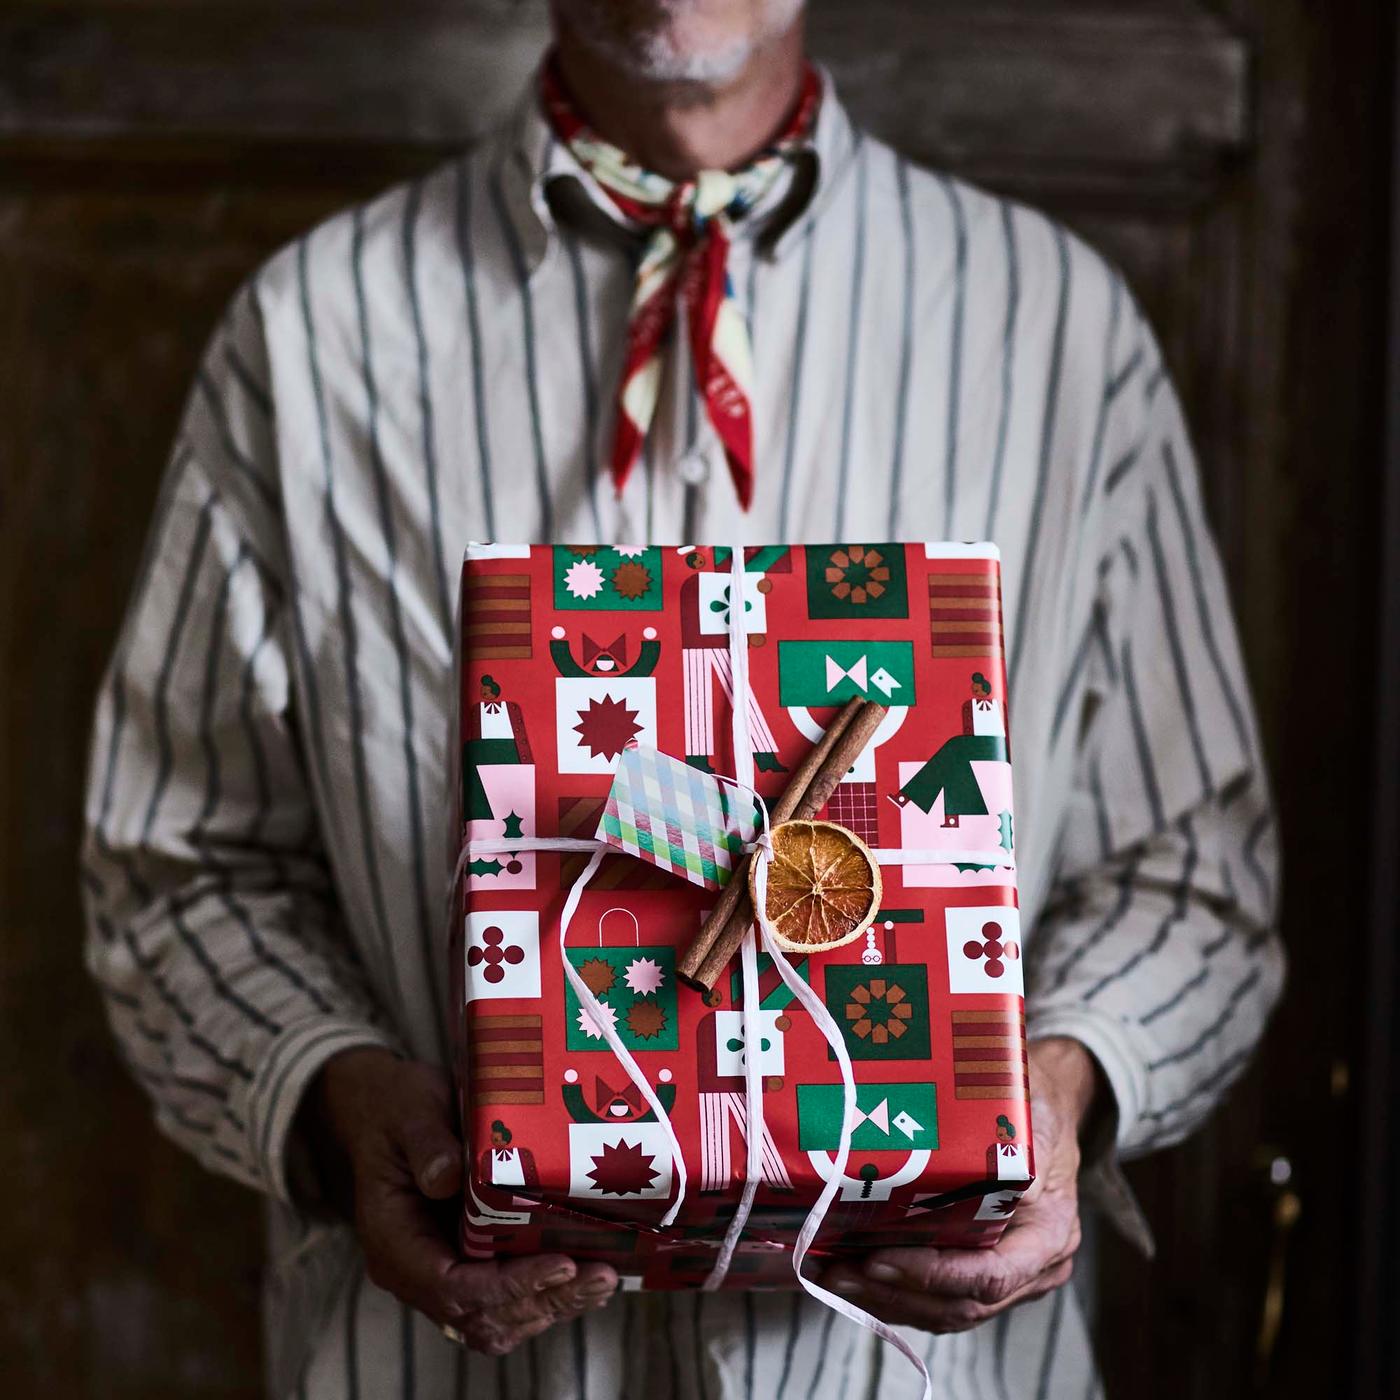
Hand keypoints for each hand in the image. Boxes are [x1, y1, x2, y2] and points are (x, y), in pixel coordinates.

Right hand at [299, 1048, 617, 1353]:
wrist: (387, 1110)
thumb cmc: (397, 1107)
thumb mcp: (408, 1111)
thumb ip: (426, 1143)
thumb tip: (448, 1178)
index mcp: (394, 1241)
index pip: (450, 1287)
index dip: (507, 1286)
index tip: (559, 1264)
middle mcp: (417, 1270)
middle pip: (481, 1314)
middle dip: (543, 1299)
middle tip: (599, 1275)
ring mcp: (444, 1269)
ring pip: (498, 1317)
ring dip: (552, 1304)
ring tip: (602, 1279)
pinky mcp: (471, 1260)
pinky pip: (507, 1298)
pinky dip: (547, 1293)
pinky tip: (587, 1274)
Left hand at [821, 1037, 1099, 1332]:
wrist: (1051, 1111)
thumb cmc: (1034, 1106)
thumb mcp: (1020, 1109)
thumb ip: (985, 1131)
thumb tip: (921, 1134)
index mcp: (1050, 1232)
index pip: (990, 1276)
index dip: (931, 1275)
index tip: (878, 1260)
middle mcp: (1036, 1266)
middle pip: (960, 1304)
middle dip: (894, 1295)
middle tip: (839, 1274)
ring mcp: (1014, 1276)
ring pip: (946, 1310)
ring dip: (887, 1300)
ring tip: (834, 1278)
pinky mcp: (987, 1270)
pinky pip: (942, 1298)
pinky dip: (898, 1292)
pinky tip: (856, 1275)